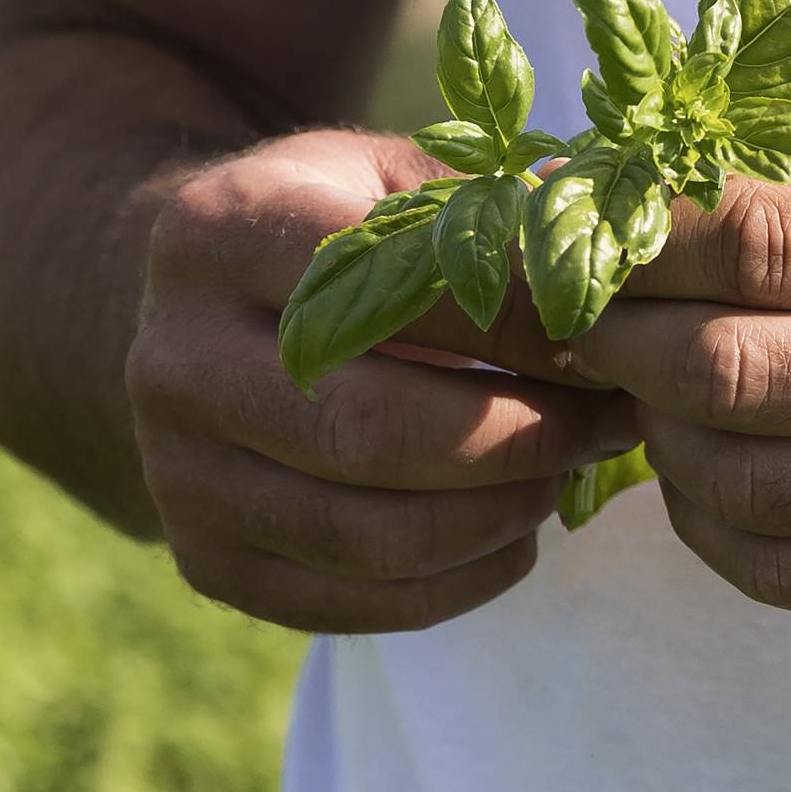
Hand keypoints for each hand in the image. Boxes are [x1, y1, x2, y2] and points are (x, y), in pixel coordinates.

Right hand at [127, 130, 634, 632]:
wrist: (200, 320)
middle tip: (611, 421)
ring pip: (370, 535)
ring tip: (564, 474)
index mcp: (221, 233)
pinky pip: (352, 606)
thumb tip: (616, 252)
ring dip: (502, 516)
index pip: (396, 291)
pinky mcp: (203, 561)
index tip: (615, 341)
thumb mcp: (385, 184)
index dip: (524, 326)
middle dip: (525, 437)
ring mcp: (177, 473)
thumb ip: (488, 213)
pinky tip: (512, 536)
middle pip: (376, 430)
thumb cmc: (324, 239)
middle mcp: (174, 359)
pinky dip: (459, 584)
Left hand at [570, 108, 790, 629]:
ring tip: (642, 382)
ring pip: (738, 479)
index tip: (582, 225)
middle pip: (729, 368)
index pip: (762, 239)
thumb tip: (650, 182)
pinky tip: (695, 463)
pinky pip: (775, 570)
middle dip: (618, 335)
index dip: (642, 235)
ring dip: (652, 427)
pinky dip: (699, 515)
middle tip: (583, 311)